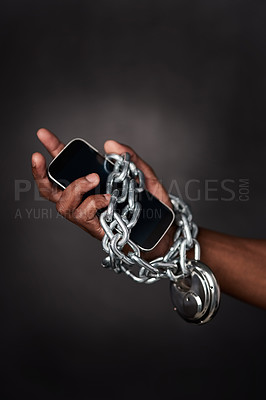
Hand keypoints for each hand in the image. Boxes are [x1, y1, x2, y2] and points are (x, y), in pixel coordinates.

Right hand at [32, 128, 174, 258]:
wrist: (164, 234)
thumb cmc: (153, 208)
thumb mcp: (145, 178)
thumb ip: (132, 159)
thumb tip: (110, 144)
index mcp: (92, 186)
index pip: (66, 168)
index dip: (53, 150)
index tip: (43, 134)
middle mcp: (84, 202)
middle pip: (50, 190)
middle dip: (41, 173)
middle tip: (39, 157)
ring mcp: (88, 217)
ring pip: (63, 204)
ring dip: (75, 187)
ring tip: (93, 179)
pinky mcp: (95, 229)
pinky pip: (82, 215)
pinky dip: (93, 203)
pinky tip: (107, 199)